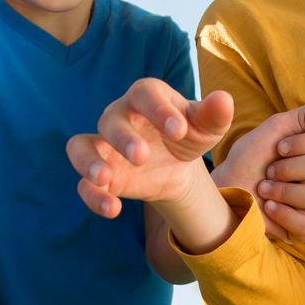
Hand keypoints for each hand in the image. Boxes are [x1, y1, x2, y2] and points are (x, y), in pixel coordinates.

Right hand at [66, 79, 232, 218]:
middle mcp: (118, 117)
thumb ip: (214, 114)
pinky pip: (84, 184)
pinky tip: (112, 209)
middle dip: (122, 138)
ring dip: (89, 162)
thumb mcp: (206, 127)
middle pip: (110, 120)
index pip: (144, 94)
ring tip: (104, 179)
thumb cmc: (187, 134)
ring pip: (80, 147)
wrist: (175, 164)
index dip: (159, 109)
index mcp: (146, 97)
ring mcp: (104, 146)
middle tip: (140, 157)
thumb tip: (224, 100)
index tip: (179, 130)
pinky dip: (93, 196)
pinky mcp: (99, 174)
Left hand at [216, 102, 304, 240]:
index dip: (303, 142)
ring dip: (282, 190)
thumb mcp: (275, 128)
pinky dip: (283, 214)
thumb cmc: (249, 158)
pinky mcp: (301, 230)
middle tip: (268, 171)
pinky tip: (267, 208)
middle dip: (289, 167)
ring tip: (263, 189)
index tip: (278, 147)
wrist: (226, 186)